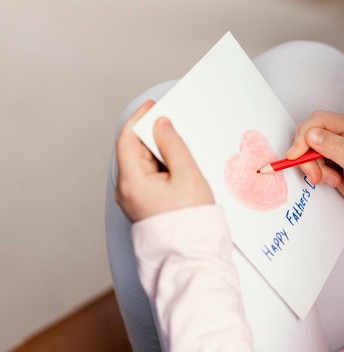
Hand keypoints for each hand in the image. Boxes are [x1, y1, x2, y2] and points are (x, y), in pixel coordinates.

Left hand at [115, 100, 214, 222]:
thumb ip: (173, 145)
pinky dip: (160, 167)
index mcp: (131, 181)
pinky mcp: (143, 206)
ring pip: (141, 164)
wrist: (191, 256)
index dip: (140, 119)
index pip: (127, 139)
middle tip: (173, 123)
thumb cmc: (190, 220)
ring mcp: (133, 200)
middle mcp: (126, 191)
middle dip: (152, 135)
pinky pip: (147, 178)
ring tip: (180, 147)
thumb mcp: (187, 175)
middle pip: (133, 151)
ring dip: (158, 152)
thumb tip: (161, 125)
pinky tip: (177, 166)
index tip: (153, 106)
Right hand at [286, 111, 343, 210]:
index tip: (296, 157)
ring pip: (309, 149)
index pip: (318, 121)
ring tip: (332, 179)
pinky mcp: (332, 159)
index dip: (303, 137)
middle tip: (316, 175)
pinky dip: (317, 172)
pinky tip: (333, 180)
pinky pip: (313, 161)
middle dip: (307, 155)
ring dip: (314, 167)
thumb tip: (312, 135)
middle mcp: (343, 133)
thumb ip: (337, 148)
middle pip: (309, 133)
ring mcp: (337, 146)